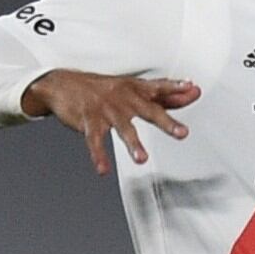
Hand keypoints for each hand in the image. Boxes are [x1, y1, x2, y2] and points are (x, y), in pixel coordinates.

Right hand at [21, 69, 200, 174]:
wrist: (62, 84)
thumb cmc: (105, 89)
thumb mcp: (134, 88)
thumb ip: (165, 94)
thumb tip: (192, 92)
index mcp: (136, 89)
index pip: (159, 87)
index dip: (176, 88)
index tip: (192, 89)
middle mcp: (123, 98)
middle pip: (148, 110)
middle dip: (165, 121)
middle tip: (181, 133)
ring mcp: (105, 109)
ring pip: (122, 127)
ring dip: (132, 143)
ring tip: (141, 159)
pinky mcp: (88, 121)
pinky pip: (95, 140)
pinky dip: (98, 155)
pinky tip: (103, 169)